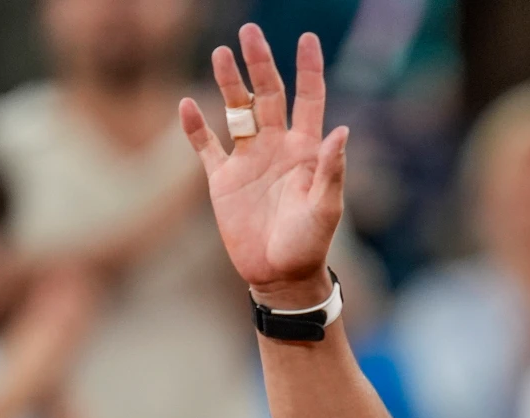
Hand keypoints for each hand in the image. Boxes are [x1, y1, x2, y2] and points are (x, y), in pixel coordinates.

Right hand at [179, 25, 345, 307]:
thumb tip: (342, 130)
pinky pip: (206, 146)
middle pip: (268, 95)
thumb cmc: (310, 243)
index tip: (306, 38)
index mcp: (306, 150)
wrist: (280, 275)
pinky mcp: (222, 179)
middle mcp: (277, 147)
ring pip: (236, 111)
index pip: (309, 99)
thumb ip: (331, 170)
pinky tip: (188, 104)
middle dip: (260, 64)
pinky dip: (195, 127)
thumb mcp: (326, 208)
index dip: (308, 69)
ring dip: (229, 83)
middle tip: (250, 31)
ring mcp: (248, 160)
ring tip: (221, 53)